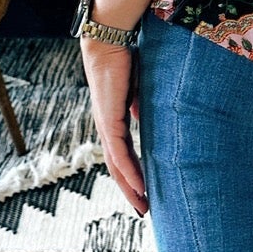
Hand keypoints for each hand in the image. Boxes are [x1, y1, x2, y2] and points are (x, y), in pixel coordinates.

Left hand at [81, 35, 146, 215]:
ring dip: (131, 187)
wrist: (108, 41)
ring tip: (143, 205)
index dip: (134, 175)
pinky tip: (139, 185)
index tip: (146, 191)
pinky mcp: (109, 120)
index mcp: (113, 122)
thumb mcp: (137, 90)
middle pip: (118, 168)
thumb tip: (146, 117)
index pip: (123, 156)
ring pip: (117, 166)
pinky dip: (129, 171)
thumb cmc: (124, 60)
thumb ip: (139, 107)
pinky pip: (119, 152)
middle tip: (144, 210)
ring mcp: (106, 125)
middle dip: (131, 190)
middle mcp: (106, 128)